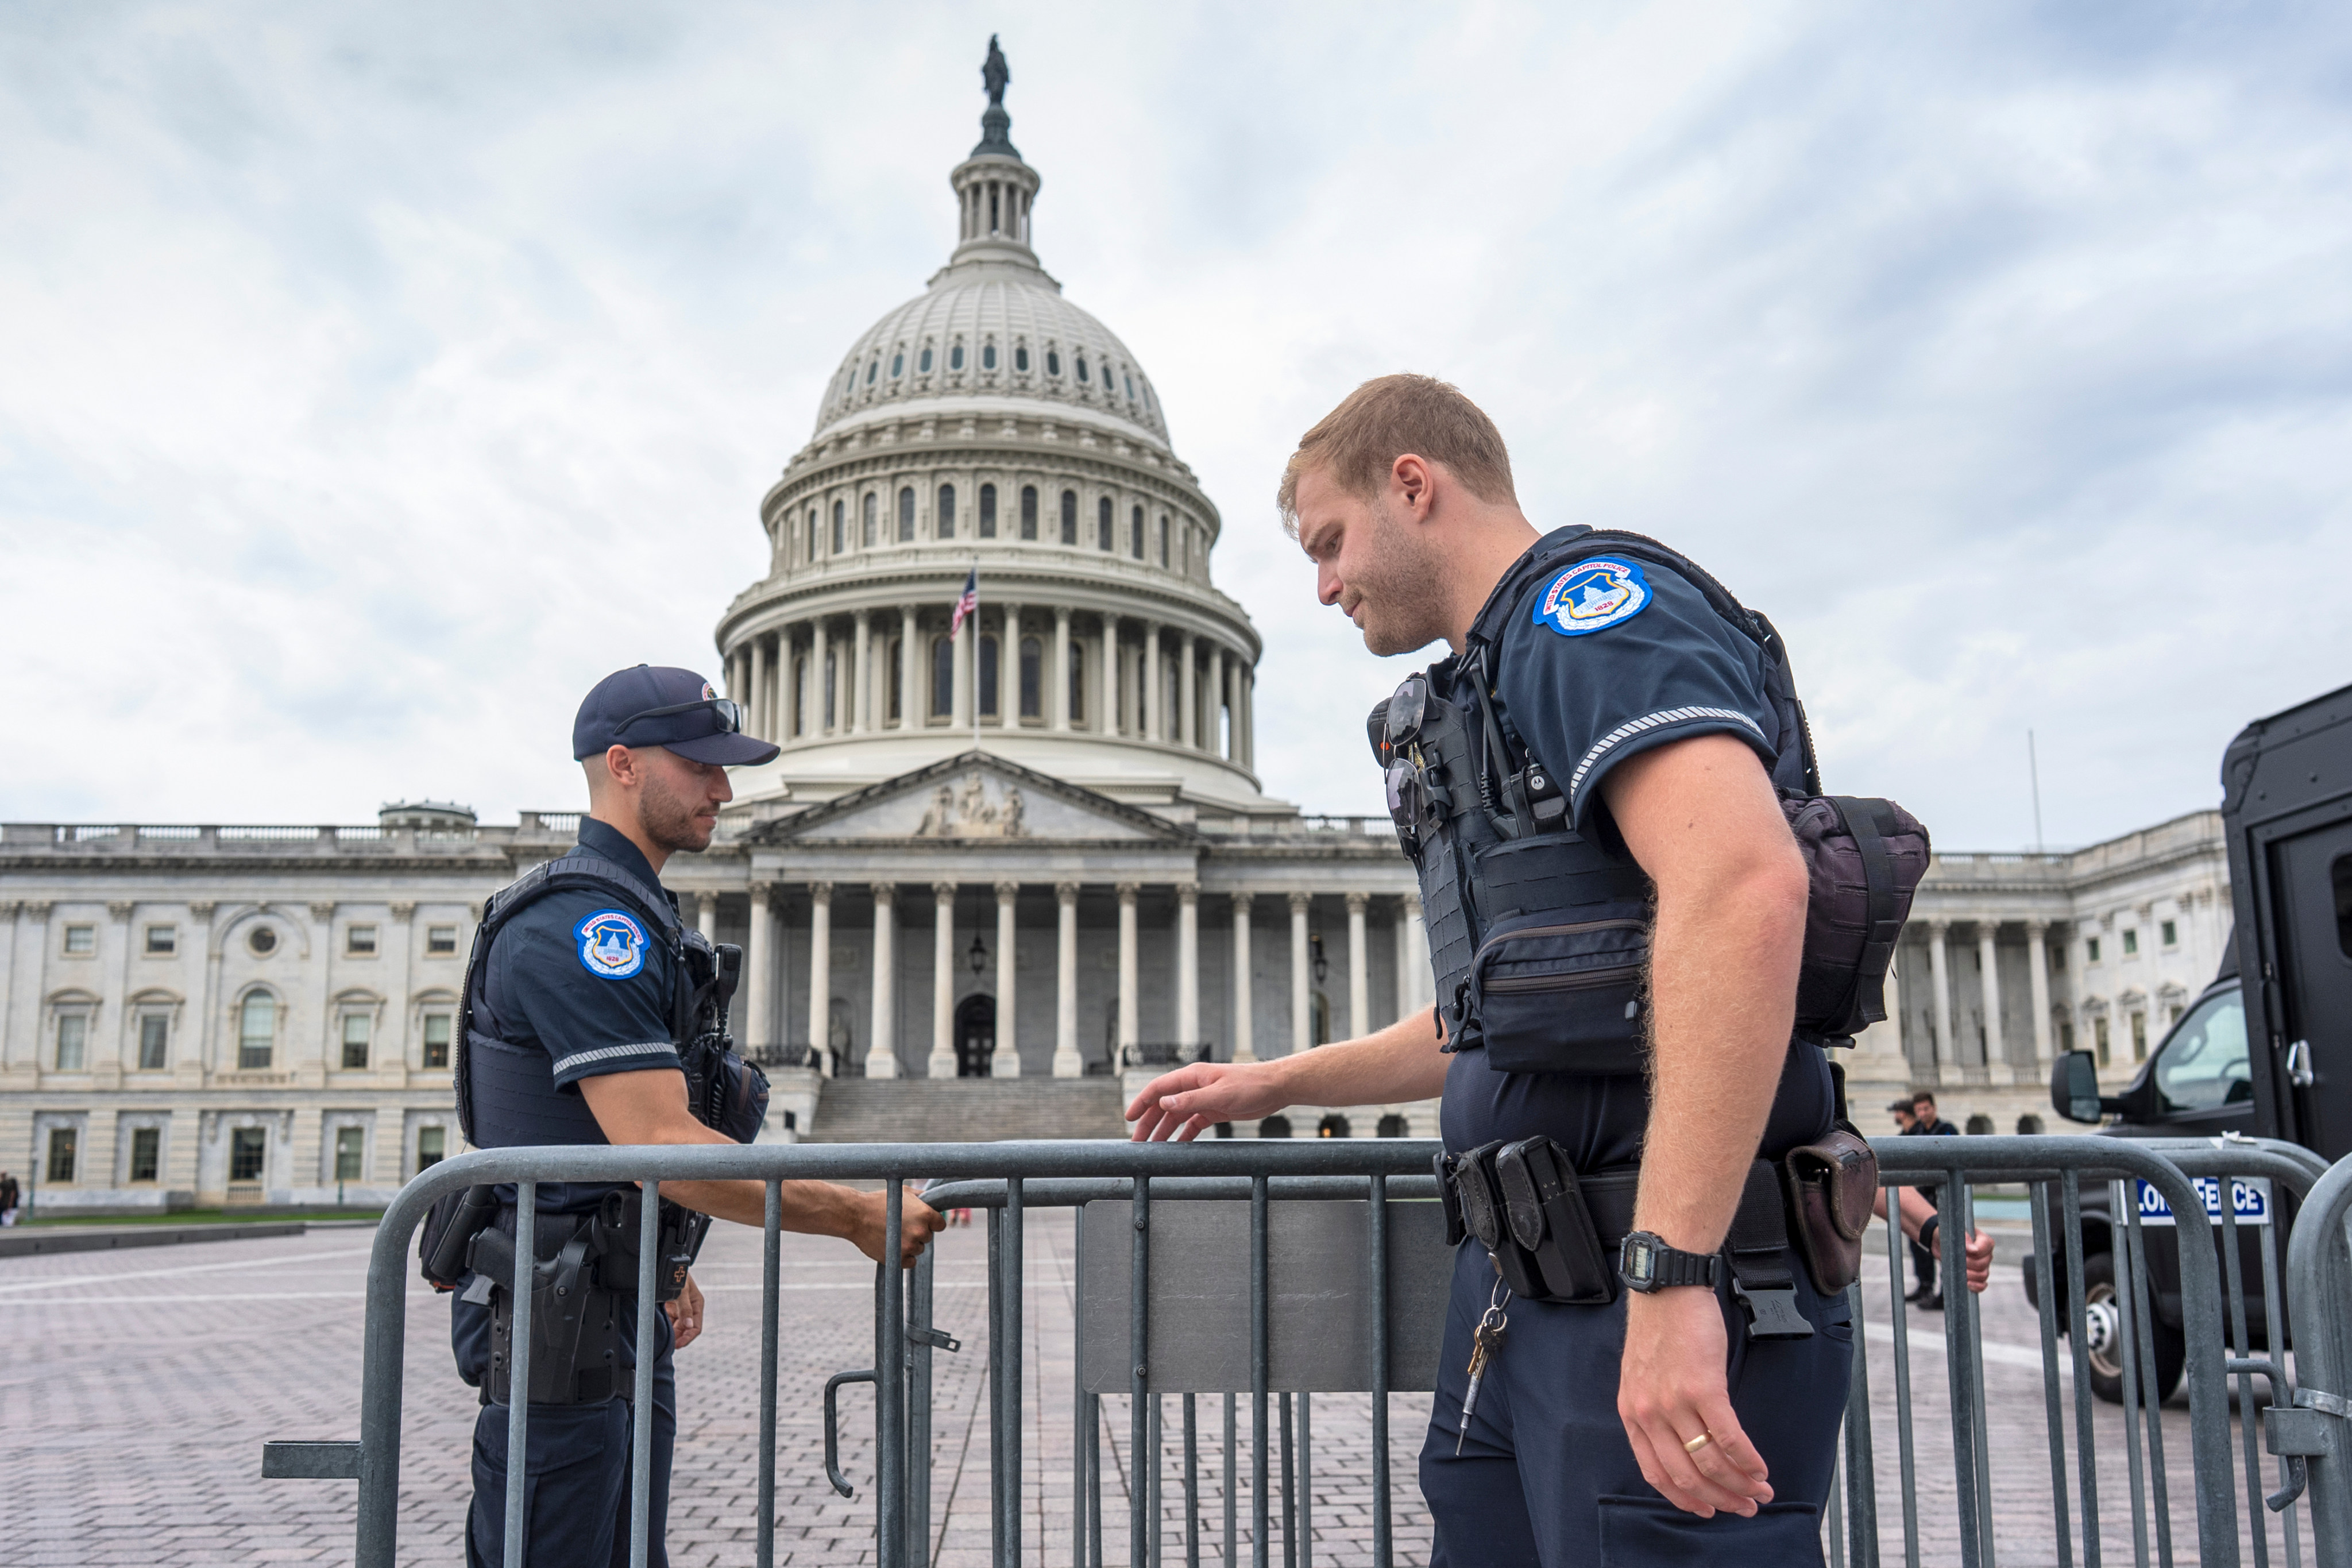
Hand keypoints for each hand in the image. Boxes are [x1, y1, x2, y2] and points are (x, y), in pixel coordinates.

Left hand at [664, 1271, 705, 1349]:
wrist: (665, 1267)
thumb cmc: (677, 1276)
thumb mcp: (681, 1291)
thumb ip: (685, 1308)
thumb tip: (689, 1325)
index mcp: (697, 1305)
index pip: (696, 1327)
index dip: (688, 1337)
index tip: (678, 1345)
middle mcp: (689, 1309)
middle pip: (686, 1330)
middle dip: (678, 1338)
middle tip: (668, 1346)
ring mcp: (680, 1310)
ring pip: (677, 1328)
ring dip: (672, 1335)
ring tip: (663, 1341)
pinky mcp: (670, 1309)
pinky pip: (669, 1323)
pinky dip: (665, 1328)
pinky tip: (659, 1332)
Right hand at [849, 1190, 945, 1267]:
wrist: (856, 1216)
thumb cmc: (879, 1201)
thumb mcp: (905, 1193)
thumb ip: (923, 1198)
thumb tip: (934, 1201)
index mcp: (925, 1214)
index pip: (940, 1225)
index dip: (931, 1223)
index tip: (921, 1222)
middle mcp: (920, 1231)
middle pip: (928, 1237)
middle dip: (918, 1232)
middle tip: (901, 1226)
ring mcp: (910, 1247)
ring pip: (919, 1249)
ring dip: (910, 1244)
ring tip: (893, 1234)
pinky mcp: (899, 1259)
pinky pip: (910, 1262)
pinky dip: (903, 1257)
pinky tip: (893, 1246)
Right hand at [1126, 1061, 1286, 1141]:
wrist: (1276, 1088)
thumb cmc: (1250, 1085)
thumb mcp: (1219, 1094)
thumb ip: (1191, 1100)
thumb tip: (1163, 1104)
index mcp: (1192, 1076)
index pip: (1159, 1088)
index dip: (1142, 1102)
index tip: (1129, 1117)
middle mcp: (1194, 1087)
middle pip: (1165, 1105)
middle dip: (1149, 1123)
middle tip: (1137, 1142)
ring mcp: (1203, 1099)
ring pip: (1177, 1116)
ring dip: (1164, 1131)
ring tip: (1153, 1148)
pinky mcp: (1214, 1111)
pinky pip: (1193, 1124)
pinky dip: (1184, 1135)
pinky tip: (1177, 1147)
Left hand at [1616, 1288, 1773, 1517]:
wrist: (1667, 1288)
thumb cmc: (1661, 1329)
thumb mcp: (1642, 1377)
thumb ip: (1656, 1413)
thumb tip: (1684, 1448)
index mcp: (1633, 1414)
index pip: (1656, 1474)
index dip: (1685, 1499)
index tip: (1707, 1510)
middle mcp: (1649, 1414)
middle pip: (1686, 1476)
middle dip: (1720, 1499)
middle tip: (1745, 1507)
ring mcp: (1674, 1402)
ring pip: (1709, 1461)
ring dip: (1740, 1484)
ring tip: (1760, 1491)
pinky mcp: (1702, 1387)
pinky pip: (1729, 1437)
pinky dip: (1748, 1459)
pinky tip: (1760, 1468)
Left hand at [1934, 1225, 1994, 1293]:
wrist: (1940, 1243)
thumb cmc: (1948, 1234)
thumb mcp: (1953, 1232)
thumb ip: (1964, 1238)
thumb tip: (1973, 1249)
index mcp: (1984, 1240)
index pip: (1986, 1247)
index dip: (1976, 1252)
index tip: (1965, 1252)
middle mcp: (1986, 1253)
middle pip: (1983, 1264)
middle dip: (1968, 1264)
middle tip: (1957, 1261)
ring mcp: (1983, 1265)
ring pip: (1983, 1275)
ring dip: (1970, 1276)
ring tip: (1958, 1271)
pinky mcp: (1977, 1275)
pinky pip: (1982, 1284)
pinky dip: (1976, 1286)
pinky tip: (1967, 1284)